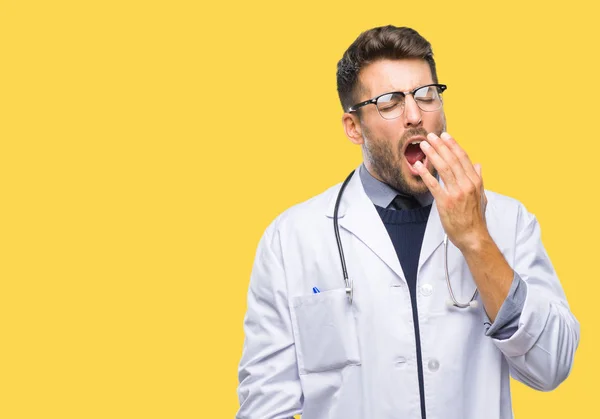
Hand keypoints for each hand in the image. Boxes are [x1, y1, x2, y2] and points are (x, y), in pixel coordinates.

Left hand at [414, 132, 488, 251]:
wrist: (473, 236)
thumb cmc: (475, 218)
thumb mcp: (481, 195)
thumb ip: (479, 179)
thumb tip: (478, 165)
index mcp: (475, 181)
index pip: (463, 158)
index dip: (453, 145)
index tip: (446, 135)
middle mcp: (467, 184)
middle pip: (452, 160)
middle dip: (440, 145)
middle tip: (431, 136)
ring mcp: (456, 193)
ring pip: (443, 168)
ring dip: (432, 154)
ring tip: (424, 145)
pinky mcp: (446, 202)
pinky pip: (434, 184)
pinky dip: (425, 173)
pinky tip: (418, 166)